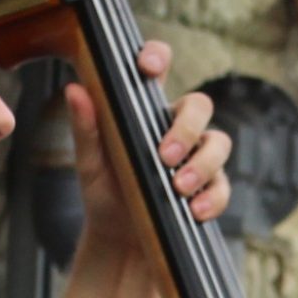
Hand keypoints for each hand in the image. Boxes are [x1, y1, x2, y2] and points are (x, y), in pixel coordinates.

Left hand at [65, 38, 232, 243]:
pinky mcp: (209, 189)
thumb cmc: (104, 193)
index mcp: (144, 110)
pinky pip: (223, 186)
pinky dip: (211, 198)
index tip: (148, 66)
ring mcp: (197, 157)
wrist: (119, 241)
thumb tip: (74, 89)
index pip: (158, 70)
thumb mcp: (89, 163)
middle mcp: (176, 128)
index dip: (157, 57)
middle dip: (186, 128)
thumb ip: (86, 128)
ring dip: (202, 163)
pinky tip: (194, 211)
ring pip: (219, 142)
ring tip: (177, 187)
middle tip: (163, 155)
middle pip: (199, 105)